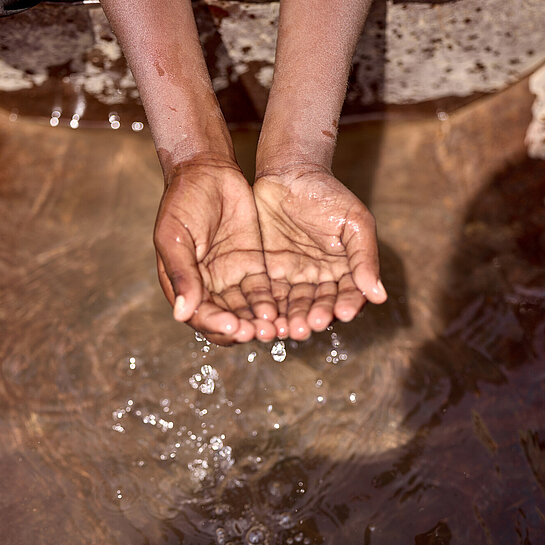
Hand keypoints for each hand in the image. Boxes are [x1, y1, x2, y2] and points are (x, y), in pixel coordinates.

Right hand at [154, 156, 276, 344]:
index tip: (233, 326)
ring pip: (247, 310)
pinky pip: (264, 292)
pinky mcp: (254, 266)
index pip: (200, 315)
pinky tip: (282, 310)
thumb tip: (182, 313)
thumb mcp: (175, 238)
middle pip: (227, 319)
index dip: (216, 325)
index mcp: (184, 284)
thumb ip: (181, 274)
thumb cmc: (182, 202)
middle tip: (260, 333)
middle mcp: (209, 286)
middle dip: (243, 329)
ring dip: (259, 321)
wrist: (209, 171)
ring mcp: (232, 278)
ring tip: (275, 327)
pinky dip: (271, 304)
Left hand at [253, 165, 386, 340]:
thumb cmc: (328, 194)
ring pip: (293, 305)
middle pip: (318, 305)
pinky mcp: (268, 273)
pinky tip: (267, 317)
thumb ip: (364, 258)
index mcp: (344, 270)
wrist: (289, 173)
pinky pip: (269, 294)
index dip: (345, 305)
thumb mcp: (354, 222)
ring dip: (291, 319)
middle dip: (314, 317)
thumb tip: (379, 296)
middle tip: (308, 326)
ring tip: (289, 329)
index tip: (341, 313)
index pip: (348, 294)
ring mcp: (293, 277)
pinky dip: (269, 308)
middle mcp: (319, 278)